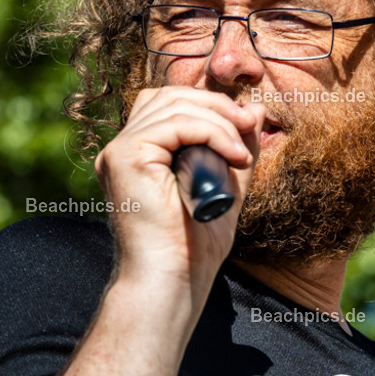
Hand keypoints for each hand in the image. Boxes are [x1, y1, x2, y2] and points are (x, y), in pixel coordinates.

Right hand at [94, 87, 266, 300]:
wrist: (173, 279)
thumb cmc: (195, 244)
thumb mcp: (226, 184)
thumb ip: (237, 147)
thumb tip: (256, 109)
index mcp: (140, 153)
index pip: (171, 104)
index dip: (210, 105)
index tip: (248, 125)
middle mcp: (123, 148)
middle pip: (171, 96)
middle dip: (217, 106)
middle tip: (250, 126)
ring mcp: (119, 150)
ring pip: (175, 106)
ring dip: (219, 121)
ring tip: (242, 153)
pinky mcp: (124, 156)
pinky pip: (175, 124)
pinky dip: (211, 132)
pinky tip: (232, 156)